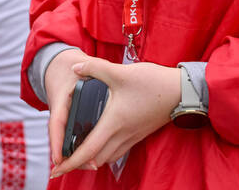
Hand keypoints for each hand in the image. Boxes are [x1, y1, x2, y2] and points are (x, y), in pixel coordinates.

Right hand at [43, 48, 91, 166]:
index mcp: (60, 99)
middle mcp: (58, 112)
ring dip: (77, 153)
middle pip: (61, 138)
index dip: (57, 141)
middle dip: (72, 155)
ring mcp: (62, 117)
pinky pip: (72, 135)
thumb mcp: (80, 66)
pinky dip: (81, 146)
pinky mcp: (68, 120)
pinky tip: (96, 155)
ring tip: (93, 164)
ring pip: (66, 139)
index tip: (59, 159)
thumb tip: (106, 73)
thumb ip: (93, 69)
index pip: (57, 122)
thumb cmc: (70, 67)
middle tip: (89, 165)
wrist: (58, 66)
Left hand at [49, 57, 179, 177]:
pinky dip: (105, 152)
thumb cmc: (153, 83)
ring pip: (108, 157)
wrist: (182, 92)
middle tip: (62, 162)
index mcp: (114, 123)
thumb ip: (95, 68)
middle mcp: (122, 134)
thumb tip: (75, 68)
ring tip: (78, 154)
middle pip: (95, 159)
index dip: (70, 163)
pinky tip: (100, 143)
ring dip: (91, 159)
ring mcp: (132, 136)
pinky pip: (118, 151)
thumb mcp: (121, 72)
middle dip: (77, 164)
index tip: (56, 170)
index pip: (88, 151)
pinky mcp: (139, 133)